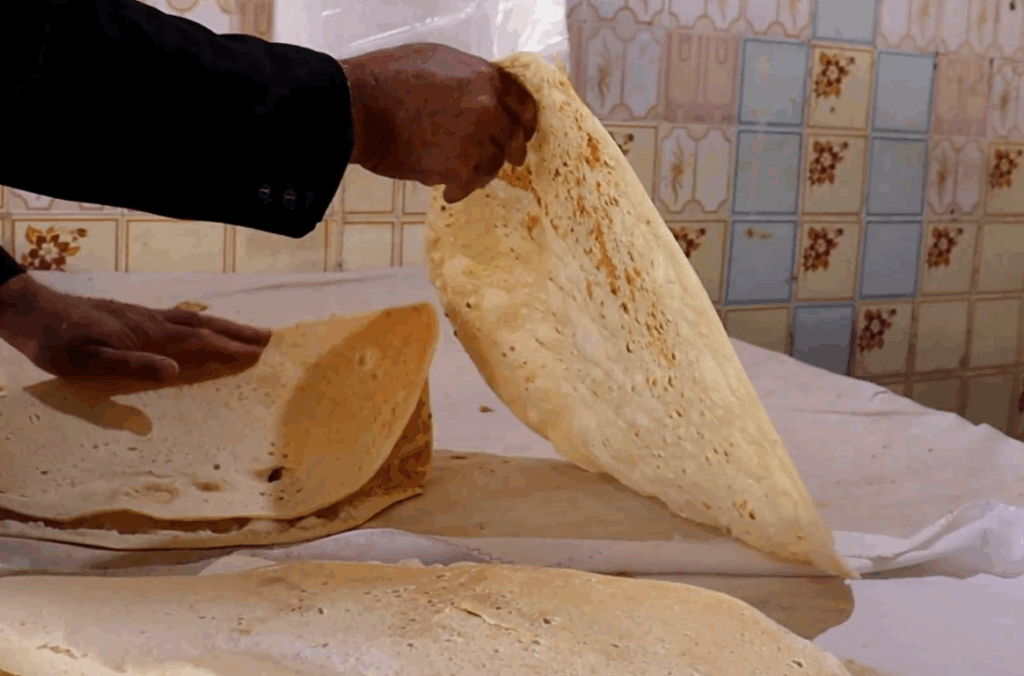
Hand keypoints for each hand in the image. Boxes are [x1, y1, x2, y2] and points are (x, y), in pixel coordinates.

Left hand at [0, 275, 271, 382]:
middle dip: (235, 332)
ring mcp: (142, 316)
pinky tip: (199, 327)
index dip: (226, 347)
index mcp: (146, 334)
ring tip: (245, 332)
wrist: (29, 312)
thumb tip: (176, 370)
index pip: (196, 341)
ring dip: (221, 326)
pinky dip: (199, 323)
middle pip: (202, 325)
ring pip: (191, 320)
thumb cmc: (56, 343)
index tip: (255, 353)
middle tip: (267, 337)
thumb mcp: (88, 362)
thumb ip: (133, 365)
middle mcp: (150, 321)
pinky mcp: (131, 316)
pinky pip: (177, 319)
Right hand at [340, 43, 537, 203]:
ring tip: (466, 173)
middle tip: (509, 159)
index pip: (523, 103)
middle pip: (513, 138)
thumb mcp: (437, 60)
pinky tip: (450, 191)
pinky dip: (460, 190)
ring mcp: (474, 142)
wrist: (357, 107)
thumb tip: (481, 95)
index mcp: (485, 79)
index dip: (526, 120)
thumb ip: (468, 78)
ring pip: (493, 165)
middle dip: (512, 150)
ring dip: (482, 170)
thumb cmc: (387, 77)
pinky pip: (470, 185)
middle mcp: (487, 110)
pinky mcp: (456, 169)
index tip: (525, 131)